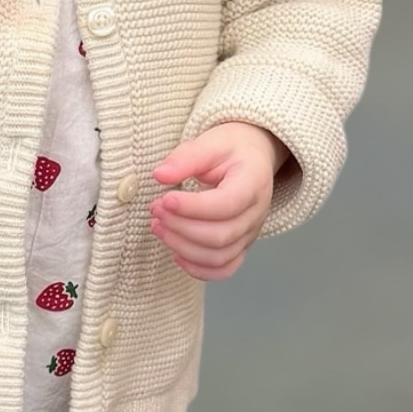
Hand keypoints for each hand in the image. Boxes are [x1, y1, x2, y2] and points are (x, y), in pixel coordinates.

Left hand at [147, 122, 288, 280]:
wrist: (252, 158)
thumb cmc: (231, 149)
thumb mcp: (210, 142)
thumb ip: (185, 158)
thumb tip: (159, 175)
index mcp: (253, 182)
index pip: (226, 204)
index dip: (193, 207)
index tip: (165, 199)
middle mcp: (257, 213)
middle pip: (220, 235)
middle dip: (181, 227)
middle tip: (155, 210)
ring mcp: (251, 233)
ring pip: (219, 256)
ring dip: (183, 247)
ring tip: (158, 227)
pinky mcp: (242, 245)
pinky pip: (225, 268)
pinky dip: (199, 269)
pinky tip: (176, 254)